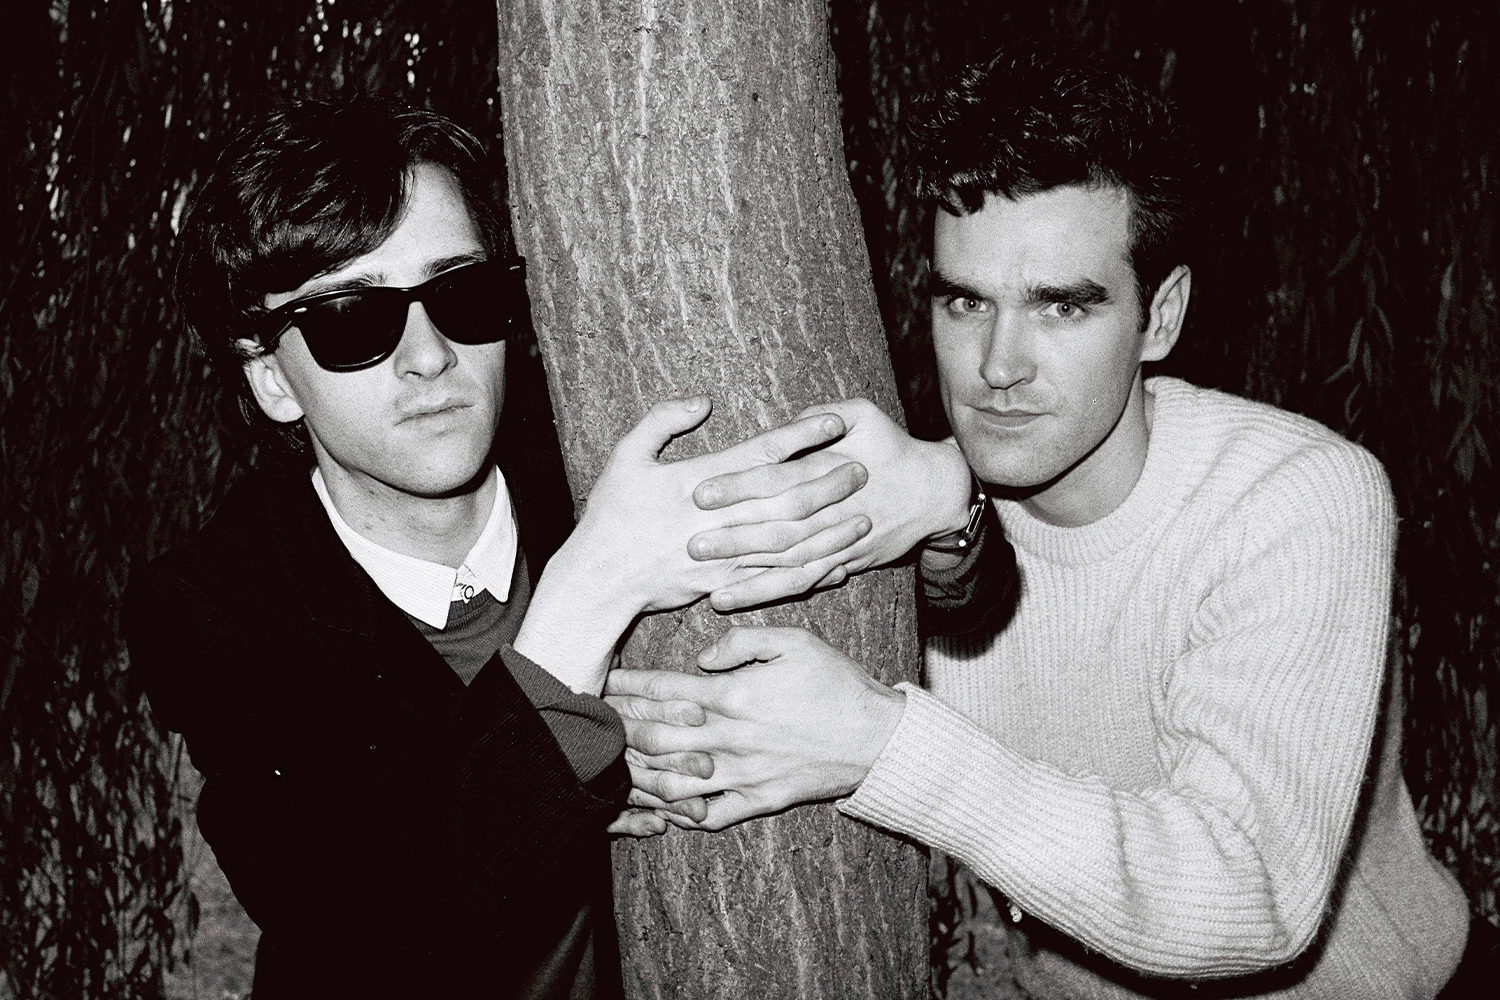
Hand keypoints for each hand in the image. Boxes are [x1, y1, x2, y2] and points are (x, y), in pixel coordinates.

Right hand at [516, 397, 870, 691]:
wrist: (599, 580)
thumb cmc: (611, 515)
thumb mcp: (626, 456)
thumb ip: (662, 421)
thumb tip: (702, 400)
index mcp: (698, 482)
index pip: (762, 453)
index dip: (802, 435)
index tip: (834, 423)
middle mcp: (718, 518)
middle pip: (787, 498)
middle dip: (828, 483)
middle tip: (863, 470)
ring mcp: (723, 555)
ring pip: (790, 542)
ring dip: (829, 530)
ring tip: (862, 518)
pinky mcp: (724, 585)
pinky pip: (776, 580)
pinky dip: (809, 573)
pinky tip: (836, 565)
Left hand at [602, 626, 905, 829]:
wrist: (878, 738)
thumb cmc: (837, 684)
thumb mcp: (795, 640)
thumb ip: (742, 640)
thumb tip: (702, 657)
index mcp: (735, 695)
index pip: (665, 691)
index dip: (628, 687)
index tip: (604, 683)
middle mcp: (731, 738)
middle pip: (656, 737)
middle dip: (620, 728)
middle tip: (596, 723)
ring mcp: (743, 774)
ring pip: (673, 782)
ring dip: (639, 774)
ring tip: (616, 765)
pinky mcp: (759, 801)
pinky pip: (709, 815)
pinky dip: (679, 814)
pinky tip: (661, 805)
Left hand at [689, 399, 972, 609]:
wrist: (935, 493)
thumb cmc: (893, 447)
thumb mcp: (865, 414)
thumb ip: (822, 414)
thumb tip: (787, 422)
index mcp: (830, 468)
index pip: (777, 478)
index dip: (739, 486)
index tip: (701, 492)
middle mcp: (832, 510)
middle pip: (777, 526)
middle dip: (735, 537)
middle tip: (692, 542)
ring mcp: (838, 542)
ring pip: (787, 562)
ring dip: (745, 573)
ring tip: (703, 580)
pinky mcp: (842, 564)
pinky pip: (800, 583)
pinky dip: (765, 593)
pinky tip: (731, 599)